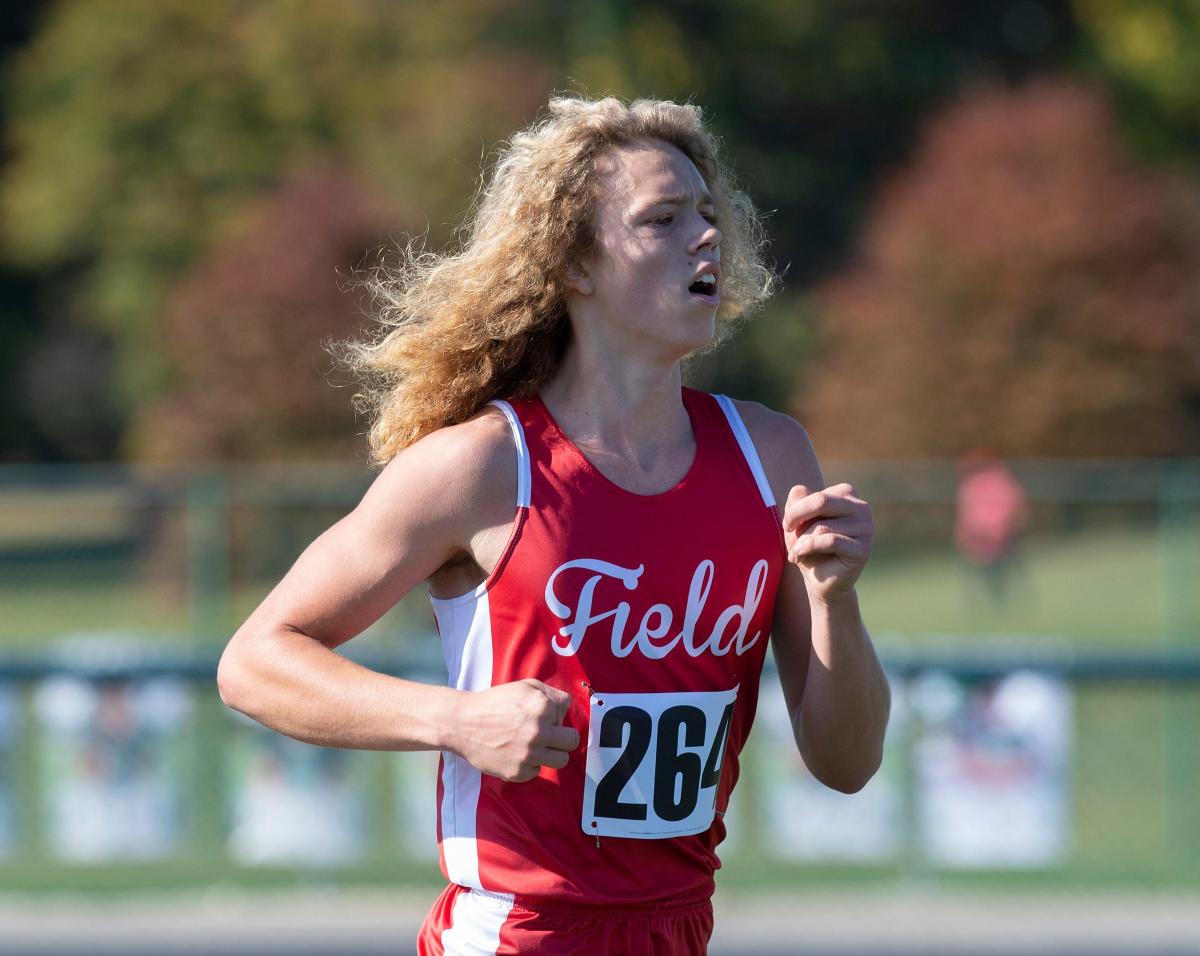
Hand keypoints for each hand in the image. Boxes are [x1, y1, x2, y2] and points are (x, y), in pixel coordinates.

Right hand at [450, 678, 579, 781]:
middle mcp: (539, 732)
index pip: (565, 716)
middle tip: (548, 736)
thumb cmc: (494, 703)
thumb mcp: (525, 687)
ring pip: (561, 760)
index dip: (553, 716)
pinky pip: (537, 772)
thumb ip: (551, 694)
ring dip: (551, 754)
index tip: (539, 717)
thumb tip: (566, 709)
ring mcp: (529, 754)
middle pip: (572, 742)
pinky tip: (516, 754)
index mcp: (542, 707)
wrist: (463, 723)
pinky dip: (529, 765)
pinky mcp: (518, 772)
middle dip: (562, 738)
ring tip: (535, 747)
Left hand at [782, 482, 872, 603]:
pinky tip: (798, 556)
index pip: (814, 494)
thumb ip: (797, 500)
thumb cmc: (809, 546)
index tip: (788, 526)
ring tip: (795, 553)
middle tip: (787, 532)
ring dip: (801, 541)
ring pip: (823, 526)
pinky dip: (809, 548)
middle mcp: (861, 508)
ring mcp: (866, 528)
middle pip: (821, 501)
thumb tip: (800, 490)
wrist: (820, 580)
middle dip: (797, 518)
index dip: (795, 510)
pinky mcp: (863, 549)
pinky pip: (831, 542)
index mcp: (846, 495)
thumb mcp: (797, 520)